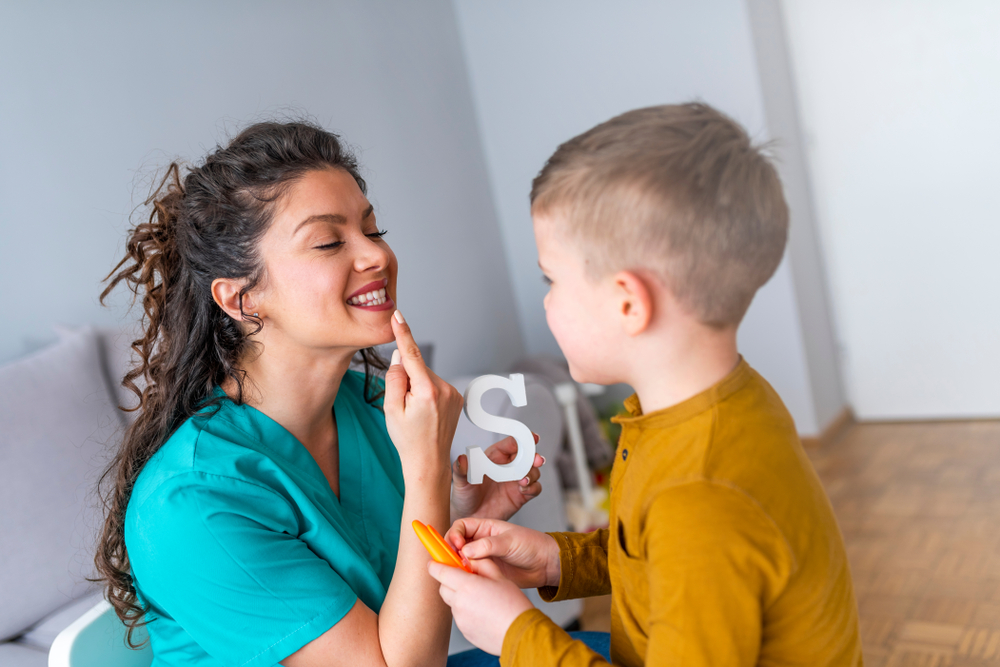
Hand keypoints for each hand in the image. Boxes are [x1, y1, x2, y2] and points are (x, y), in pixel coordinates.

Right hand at [383, 311, 463, 482]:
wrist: (428, 461)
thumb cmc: (407, 438)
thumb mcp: (390, 409)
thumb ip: (394, 378)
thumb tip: (401, 357)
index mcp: (426, 391)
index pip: (412, 354)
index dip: (403, 334)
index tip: (398, 316)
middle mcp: (444, 389)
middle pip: (417, 368)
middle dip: (407, 378)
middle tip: (403, 405)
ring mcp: (453, 393)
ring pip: (426, 377)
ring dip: (417, 387)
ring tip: (416, 413)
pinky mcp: (457, 397)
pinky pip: (435, 385)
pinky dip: (426, 392)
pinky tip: (425, 412)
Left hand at [427, 558, 531, 655]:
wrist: (520, 634)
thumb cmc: (513, 605)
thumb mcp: (499, 576)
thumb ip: (481, 564)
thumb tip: (468, 558)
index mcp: (467, 586)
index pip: (440, 572)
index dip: (435, 565)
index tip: (434, 562)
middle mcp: (459, 603)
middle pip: (443, 588)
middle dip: (449, 581)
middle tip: (464, 579)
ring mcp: (460, 619)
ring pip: (452, 603)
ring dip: (460, 597)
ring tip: (481, 598)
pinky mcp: (464, 631)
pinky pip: (460, 616)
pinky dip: (467, 611)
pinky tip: (484, 612)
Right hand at [445, 518, 560, 589]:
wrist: (546, 565)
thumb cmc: (532, 546)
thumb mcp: (510, 541)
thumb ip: (488, 545)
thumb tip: (465, 551)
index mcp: (485, 528)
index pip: (461, 527)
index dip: (455, 534)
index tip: (457, 545)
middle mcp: (480, 542)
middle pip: (456, 544)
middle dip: (451, 551)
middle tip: (452, 561)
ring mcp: (482, 558)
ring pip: (460, 560)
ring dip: (457, 566)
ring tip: (461, 572)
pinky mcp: (485, 573)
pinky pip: (469, 574)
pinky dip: (465, 577)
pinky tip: (468, 581)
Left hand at [450, 435, 544, 521]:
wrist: (470, 517)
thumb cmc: (465, 496)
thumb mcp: (460, 482)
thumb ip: (461, 470)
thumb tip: (462, 458)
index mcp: (495, 456)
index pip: (511, 443)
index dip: (522, 439)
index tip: (530, 437)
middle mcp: (508, 466)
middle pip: (527, 455)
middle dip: (534, 455)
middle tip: (536, 460)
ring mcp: (516, 481)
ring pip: (533, 471)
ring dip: (533, 473)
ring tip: (523, 480)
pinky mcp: (521, 495)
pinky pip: (535, 488)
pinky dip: (533, 487)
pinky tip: (524, 489)